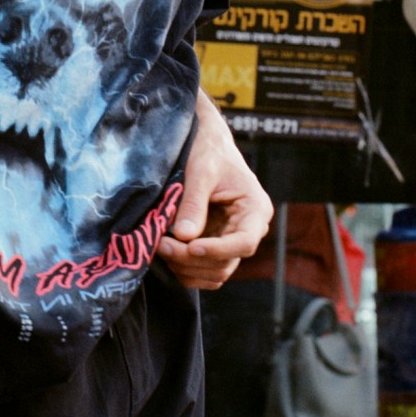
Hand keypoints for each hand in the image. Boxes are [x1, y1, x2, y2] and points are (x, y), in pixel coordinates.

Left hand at [155, 95, 272, 290]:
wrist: (205, 144)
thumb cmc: (208, 151)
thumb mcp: (200, 171)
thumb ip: (193, 203)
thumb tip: (184, 236)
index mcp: (255, 209)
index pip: (244, 242)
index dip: (218, 250)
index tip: (191, 247)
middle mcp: (248, 230)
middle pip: (226, 262)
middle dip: (192, 258)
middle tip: (161, 244)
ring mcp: (232, 240)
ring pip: (215, 272)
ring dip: (186, 268)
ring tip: (160, 247)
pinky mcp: (215, 245)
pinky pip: (205, 270)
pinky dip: (185, 269)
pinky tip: (166, 253)